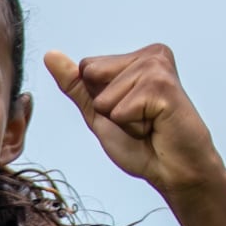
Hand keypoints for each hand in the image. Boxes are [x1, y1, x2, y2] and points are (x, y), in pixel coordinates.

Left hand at [44, 45, 225, 197]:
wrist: (174, 171)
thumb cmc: (143, 144)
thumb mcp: (100, 112)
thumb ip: (76, 85)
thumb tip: (50, 55)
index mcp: (137, 57)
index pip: (87, 68)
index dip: (100, 100)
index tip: (130, 113)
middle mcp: (151, 55)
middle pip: (92, 76)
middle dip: (109, 109)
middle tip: (140, 121)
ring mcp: (158, 68)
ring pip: (104, 98)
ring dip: (123, 121)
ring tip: (149, 125)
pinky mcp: (163, 87)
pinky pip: (120, 111)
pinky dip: (133, 128)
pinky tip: (156, 128)